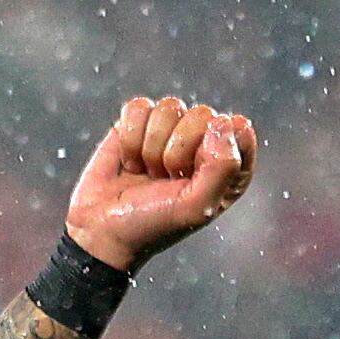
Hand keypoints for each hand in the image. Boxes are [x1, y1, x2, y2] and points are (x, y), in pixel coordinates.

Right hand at [63, 95, 257, 273]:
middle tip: (166, 179)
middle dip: (176, 151)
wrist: (101, 231)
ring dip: (150, 147)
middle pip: (201, 114)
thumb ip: (223, 168)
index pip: (238, 129)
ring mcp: (170, 131)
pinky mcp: (138, 123)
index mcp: (229, 166)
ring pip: (169, 107)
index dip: (213, 149)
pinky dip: (129, 137)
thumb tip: (224, 122)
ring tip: (148, 173)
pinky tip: (131, 162)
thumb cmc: (151, 225)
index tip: (193, 177)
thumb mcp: (196, 208)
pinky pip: (139, 107)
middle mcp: (203, 144)